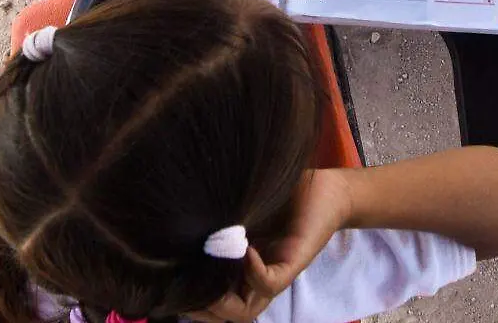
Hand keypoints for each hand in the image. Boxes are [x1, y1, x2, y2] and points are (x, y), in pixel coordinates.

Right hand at [188, 168, 354, 322]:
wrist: (327, 187)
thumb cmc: (281, 195)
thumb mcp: (241, 210)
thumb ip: (218, 223)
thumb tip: (173, 227)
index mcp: (243, 271)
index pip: (217, 303)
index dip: (193, 302)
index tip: (170, 285)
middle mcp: (256, 278)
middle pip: (229, 315)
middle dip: (201, 310)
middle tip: (182, 291)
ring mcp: (275, 273)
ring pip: (246, 311)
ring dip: (221, 301)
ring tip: (207, 277)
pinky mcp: (293, 263)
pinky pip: (268, 283)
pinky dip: (251, 271)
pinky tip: (242, 248)